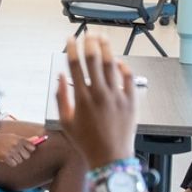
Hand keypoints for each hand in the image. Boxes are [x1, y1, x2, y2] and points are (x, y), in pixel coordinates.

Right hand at [0, 131, 37, 166]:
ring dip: (16, 159)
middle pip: (27, 156)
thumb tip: (37, 138)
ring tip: (10, 154)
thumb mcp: (15, 137)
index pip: (32, 148)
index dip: (28, 149)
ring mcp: (11, 151)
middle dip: (22, 155)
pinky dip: (11, 162)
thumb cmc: (4, 139)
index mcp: (20, 139)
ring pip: (20, 161)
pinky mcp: (6, 157)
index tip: (23, 148)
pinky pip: (14, 164)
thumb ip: (27, 139)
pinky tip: (8, 158)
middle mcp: (16, 145)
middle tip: (16, 152)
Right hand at [56, 35, 136, 168]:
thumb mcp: (65, 121)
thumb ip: (61, 97)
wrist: (111, 158)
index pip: (75, 66)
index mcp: (82, 98)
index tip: (71, 39)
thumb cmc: (85, 142)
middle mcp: (100, 94)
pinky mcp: (131, 101)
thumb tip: (59, 76)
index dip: (72, 49)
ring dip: (107, 49)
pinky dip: (124, 67)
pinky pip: (128, 79)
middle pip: (94, 61)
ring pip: (112, 65)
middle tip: (88, 34)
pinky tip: (119, 61)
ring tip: (103, 39)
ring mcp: (117, 96)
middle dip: (90, 44)